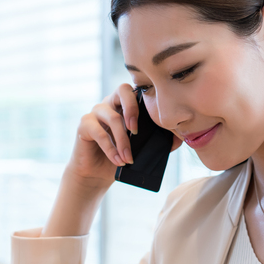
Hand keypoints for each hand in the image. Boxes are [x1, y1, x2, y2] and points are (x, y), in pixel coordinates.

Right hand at [44, 84, 181, 236]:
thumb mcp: (142, 148)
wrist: (97, 173)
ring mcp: (95, 112)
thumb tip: (179, 138)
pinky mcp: (84, 125)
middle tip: (137, 131)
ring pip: (112, 117)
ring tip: (129, 158)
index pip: (137, 90)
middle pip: (122, 90)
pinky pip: (99, 133)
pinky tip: (118, 161)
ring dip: (123, 141)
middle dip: (133, 108)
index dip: (145, 99)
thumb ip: (160, 141)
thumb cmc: (121, 156)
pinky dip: (111, 149)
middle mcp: (110, 103)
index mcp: (126, 104)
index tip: (154, 120)